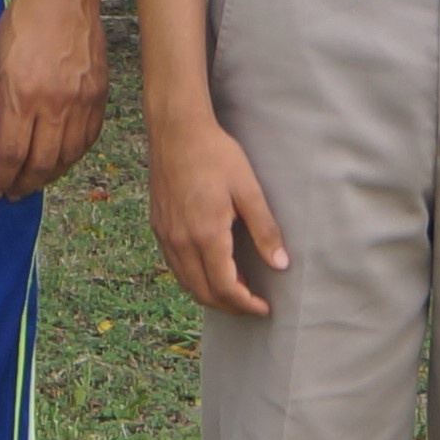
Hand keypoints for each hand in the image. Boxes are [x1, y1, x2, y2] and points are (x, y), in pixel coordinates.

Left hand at [0, 0, 105, 200]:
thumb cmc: (22, 23)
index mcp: (22, 96)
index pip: (11, 154)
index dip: (0, 179)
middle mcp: (54, 104)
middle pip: (41, 163)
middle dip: (23, 184)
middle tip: (12, 192)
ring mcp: (81, 102)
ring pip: (67, 157)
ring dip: (48, 176)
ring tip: (33, 180)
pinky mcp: (99, 96)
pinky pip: (87, 139)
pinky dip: (72, 157)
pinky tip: (60, 160)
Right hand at [146, 106, 287, 315]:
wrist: (177, 131)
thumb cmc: (216, 155)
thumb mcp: (248, 190)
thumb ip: (265, 230)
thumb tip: (280, 264)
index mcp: (207, 235)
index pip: (225, 287)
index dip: (246, 304)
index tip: (264, 308)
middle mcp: (182, 241)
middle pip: (204, 292)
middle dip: (230, 306)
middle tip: (252, 305)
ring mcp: (167, 236)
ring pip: (187, 283)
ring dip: (211, 294)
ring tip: (235, 291)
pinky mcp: (159, 227)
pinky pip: (175, 266)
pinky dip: (194, 278)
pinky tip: (211, 269)